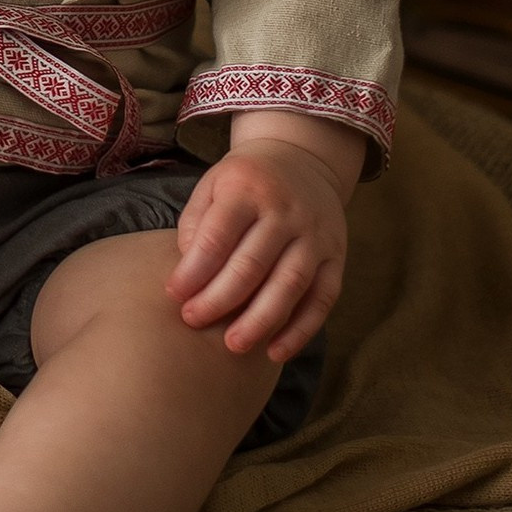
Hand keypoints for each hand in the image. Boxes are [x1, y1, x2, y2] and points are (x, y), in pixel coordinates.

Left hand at [166, 114, 356, 361]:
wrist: (303, 159)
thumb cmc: (246, 181)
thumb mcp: (214, 183)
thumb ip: (196, 223)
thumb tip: (188, 272)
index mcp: (249, 187)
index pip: (219, 235)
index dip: (194, 269)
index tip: (174, 294)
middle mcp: (287, 210)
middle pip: (253, 264)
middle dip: (220, 298)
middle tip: (194, 320)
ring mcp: (316, 234)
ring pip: (290, 284)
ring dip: (260, 321)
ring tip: (233, 345)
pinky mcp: (337, 256)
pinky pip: (322, 299)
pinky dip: (301, 330)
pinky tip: (275, 351)